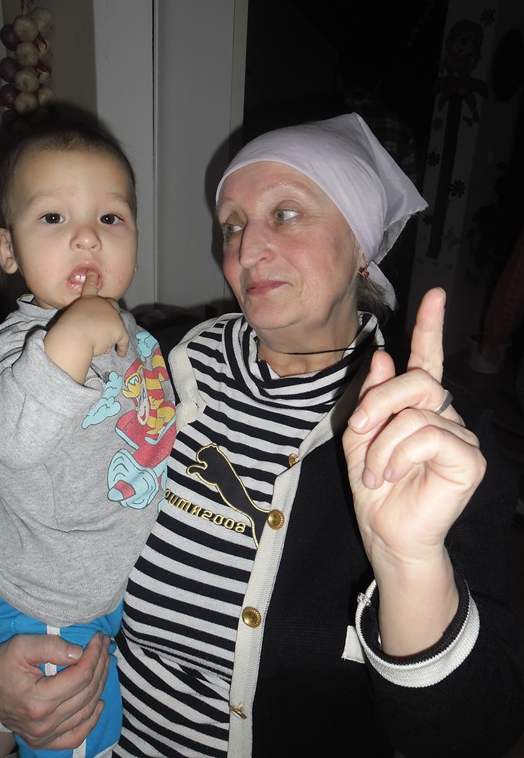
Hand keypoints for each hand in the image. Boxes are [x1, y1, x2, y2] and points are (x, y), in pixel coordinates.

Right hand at [0, 633, 109, 749]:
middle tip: (105, 644)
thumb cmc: (1, 662)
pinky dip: (90, 721)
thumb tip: (79, 653)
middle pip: (87, 693)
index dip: (95, 654)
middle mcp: (42, 724)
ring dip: (100, 684)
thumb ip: (51, 647)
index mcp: (38, 701)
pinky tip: (99, 703)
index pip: (81, 676)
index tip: (99, 637)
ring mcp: (42, 736)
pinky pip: (75, 736)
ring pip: (86, 710)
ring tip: (105, 662)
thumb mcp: (22, 645)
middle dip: (101, 664)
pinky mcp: (42, 741)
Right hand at [44, 271, 129, 382]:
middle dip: (111, 311)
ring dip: (111, 332)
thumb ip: (80, 321)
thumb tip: (89, 334)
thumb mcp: (70, 319)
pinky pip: (123, 340)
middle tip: (107, 321)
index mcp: (86, 300)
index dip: (91, 279)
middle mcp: (101, 304)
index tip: (93, 272)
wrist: (75, 335)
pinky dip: (122, 347)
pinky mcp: (118, 329)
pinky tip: (120, 353)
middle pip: (112, 305)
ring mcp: (112, 316)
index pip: (90, 287)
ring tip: (103, 342)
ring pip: (116, 324)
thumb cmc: (67, 331)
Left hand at [342, 288, 485, 651]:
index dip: (431, 327)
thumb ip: (371, 397)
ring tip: (377, 473)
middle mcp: (444, 414)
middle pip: (417, 380)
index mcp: (418, 406)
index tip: (435, 294)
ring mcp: (460, 435)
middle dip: (377, 402)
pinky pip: (427, 436)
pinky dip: (398, 455)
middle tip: (359, 430)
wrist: (385, 533)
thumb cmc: (375, 487)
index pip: (428, 360)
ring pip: (414, 413)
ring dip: (381, 445)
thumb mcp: (361, 437)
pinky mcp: (469, 458)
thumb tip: (381, 355)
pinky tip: (395, 476)